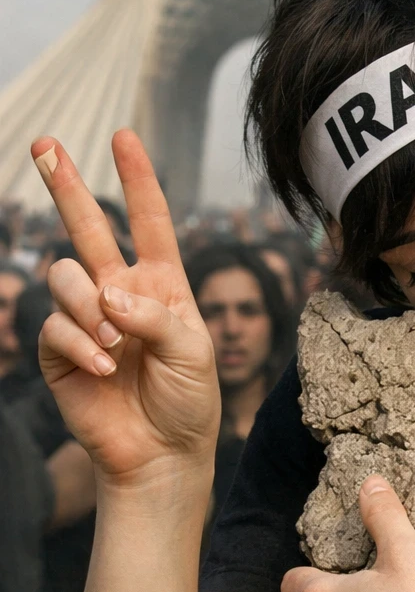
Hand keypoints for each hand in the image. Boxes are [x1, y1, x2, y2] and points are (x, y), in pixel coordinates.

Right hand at [33, 131, 218, 487]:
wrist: (163, 454)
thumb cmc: (189, 401)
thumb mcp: (193, 351)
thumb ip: (154, 315)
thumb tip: (107, 296)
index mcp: (162, 285)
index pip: (150, 222)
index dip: (137, 180)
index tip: (124, 137)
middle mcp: (120, 293)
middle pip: (88, 228)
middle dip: (65, 185)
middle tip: (45, 143)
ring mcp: (88, 320)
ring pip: (66, 277)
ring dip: (89, 308)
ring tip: (114, 346)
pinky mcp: (61, 352)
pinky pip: (55, 327)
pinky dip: (80, 345)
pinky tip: (104, 368)